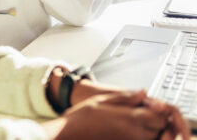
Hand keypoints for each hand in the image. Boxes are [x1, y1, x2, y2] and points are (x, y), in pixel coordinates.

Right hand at [42, 90, 189, 139]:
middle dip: (156, 121)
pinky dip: (142, 136)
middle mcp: (134, 134)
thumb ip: (125, 97)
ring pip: (154, 137)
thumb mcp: (102, 100)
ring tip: (138, 122)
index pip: (159, 116)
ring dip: (151, 130)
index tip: (149, 105)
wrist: (68, 135)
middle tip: (145, 113)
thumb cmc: (81, 118)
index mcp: (129, 119)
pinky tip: (129, 130)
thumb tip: (143, 93)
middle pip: (160, 128)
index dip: (157, 110)